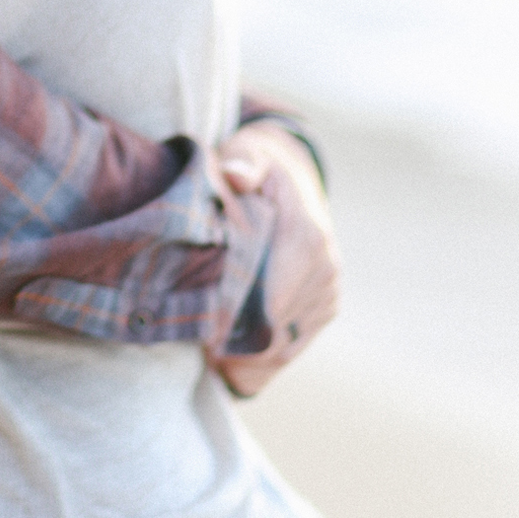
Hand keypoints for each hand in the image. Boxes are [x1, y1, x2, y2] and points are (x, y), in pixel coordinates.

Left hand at [206, 123, 340, 398]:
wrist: (295, 176)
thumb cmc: (260, 169)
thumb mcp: (248, 154)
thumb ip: (242, 162)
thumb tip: (236, 174)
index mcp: (306, 238)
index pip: (268, 303)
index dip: (229, 325)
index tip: (196, 333)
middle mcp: (324, 269)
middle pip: (270, 332)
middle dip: (229, 346)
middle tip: (190, 350)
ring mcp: (328, 292)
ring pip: (280, 349)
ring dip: (241, 360)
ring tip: (204, 358)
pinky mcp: (326, 307)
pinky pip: (291, 350)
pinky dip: (259, 363)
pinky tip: (227, 360)